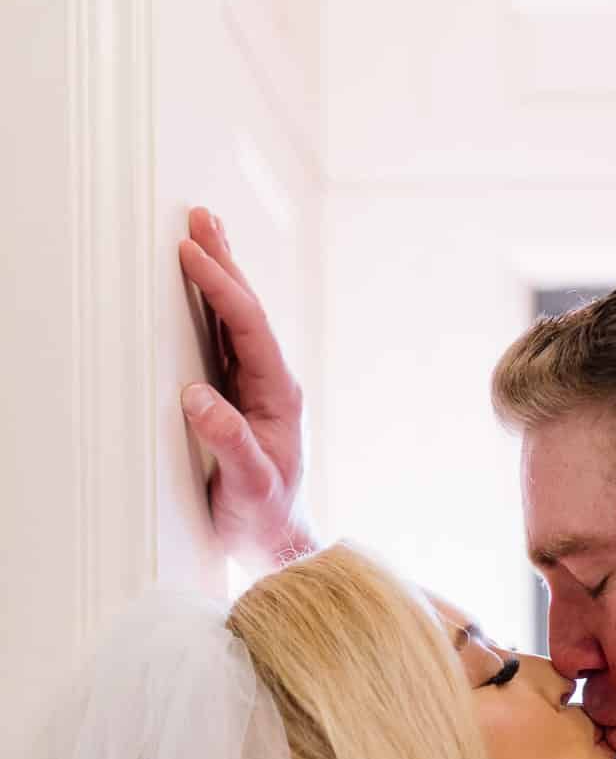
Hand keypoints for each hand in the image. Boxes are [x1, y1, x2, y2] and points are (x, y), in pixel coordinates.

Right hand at [178, 207, 317, 570]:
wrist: (277, 540)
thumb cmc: (266, 515)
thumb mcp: (250, 484)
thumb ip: (228, 441)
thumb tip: (198, 397)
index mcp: (279, 394)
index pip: (249, 327)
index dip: (221, 288)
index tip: (192, 255)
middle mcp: (272, 383)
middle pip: (246, 311)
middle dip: (224, 262)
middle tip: (200, 219)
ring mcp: (257, 388)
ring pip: (236, 320)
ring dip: (221, 275)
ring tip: (203, 233)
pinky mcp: (240, 397)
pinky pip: (225, 340)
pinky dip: (212, 307)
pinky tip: (203, 287)